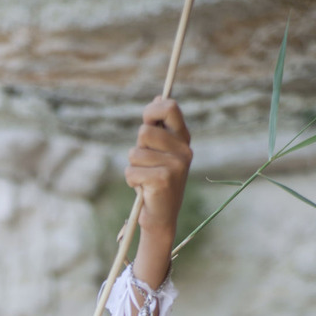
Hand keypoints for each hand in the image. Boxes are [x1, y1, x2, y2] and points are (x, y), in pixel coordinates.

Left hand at [125, 97, 191, 246]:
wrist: (161, 217)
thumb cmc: (156, 182)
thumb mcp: (159, 152)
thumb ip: (159, 128)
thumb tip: (159, 97)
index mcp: (183, 140)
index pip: (169, 107)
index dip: (152, 111)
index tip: (146, 120)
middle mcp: (184, 151)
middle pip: (144, 132)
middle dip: (137, 148)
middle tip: (146, 164)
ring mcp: (176, 165)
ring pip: (135, 152)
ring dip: (133, 167)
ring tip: (144, 178)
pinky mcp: (163, 180)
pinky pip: (131, 170)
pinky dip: (131, 180)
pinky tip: (142, 189)